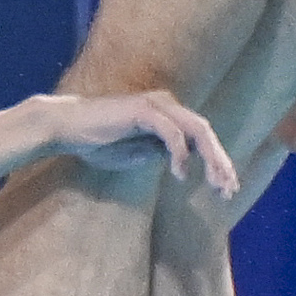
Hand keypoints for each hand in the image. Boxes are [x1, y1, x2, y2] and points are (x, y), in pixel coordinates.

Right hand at [42, 90, 237, 198]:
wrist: (67, 127)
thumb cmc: (98, 141)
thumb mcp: (137, 153)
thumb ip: (160, 152)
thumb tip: (182, 159)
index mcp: (166, 113)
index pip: (200, 137)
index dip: (217, 162)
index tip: (226, 189)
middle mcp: (166, 104)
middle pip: (205, 132)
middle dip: (221, 162)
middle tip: (228, 191)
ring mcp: (156, 104)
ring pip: (197, 130)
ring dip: (210, 159)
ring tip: (215, 184)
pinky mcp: (143, 110)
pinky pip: (172, 133)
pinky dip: (180, 154)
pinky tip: (180, 174)